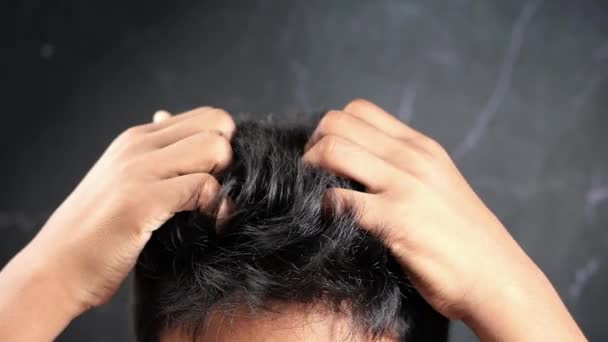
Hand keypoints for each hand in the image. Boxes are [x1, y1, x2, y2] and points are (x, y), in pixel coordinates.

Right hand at [0, 107, 234, 340]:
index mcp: (137, 138)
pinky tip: (209, 227)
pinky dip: (217, 210)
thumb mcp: (124, 181)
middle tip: (216, 193)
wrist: (54, 272)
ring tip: (211, 210)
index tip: (216, 177)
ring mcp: (138, 169)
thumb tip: (167, 116)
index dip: (224, 144)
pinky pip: (204, 187)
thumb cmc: (97, 234)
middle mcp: (138, 145)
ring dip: (225, 181)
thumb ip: (153, 152)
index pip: (207, 116)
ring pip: (217, 148)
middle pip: (218, 123)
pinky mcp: (141, 200)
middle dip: (230, 159)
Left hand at [304, 99, 585, 340]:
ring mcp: (404, 188)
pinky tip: (327, 224)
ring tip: (310, 197)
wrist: (500, 281)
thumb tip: (357, 167)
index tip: (323, 157)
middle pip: (336, 123)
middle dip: (311, 146)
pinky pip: (337, 200)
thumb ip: (404, 169)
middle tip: (308, 176)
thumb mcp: (439, 186)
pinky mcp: (396, 222)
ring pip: (331, 151)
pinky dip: (321, 209)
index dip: (330, 129)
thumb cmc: (464, 240)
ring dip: (309, 172)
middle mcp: (412, 158)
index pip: (359, 110)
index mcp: (421, 147)